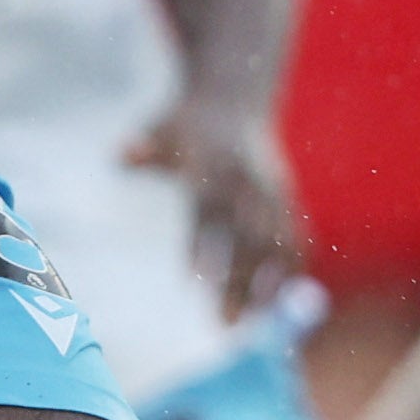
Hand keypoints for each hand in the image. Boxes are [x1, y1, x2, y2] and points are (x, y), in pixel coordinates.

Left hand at [127, 102, 306, 316]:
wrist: (232, 94)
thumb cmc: (185, 122)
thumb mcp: (161, 127)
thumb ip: (143, 147)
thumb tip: (120, 154)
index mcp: (214, 168)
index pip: (208, 213)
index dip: (202, 246)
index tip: (194, 283)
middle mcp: (248, 182)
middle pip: (247, 238)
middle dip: (239, 282)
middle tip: (224, 325)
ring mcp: (274, 190)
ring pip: (277, 244)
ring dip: (269, 285)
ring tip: (255, 325)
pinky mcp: (289, 195)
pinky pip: (298, 235)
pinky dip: (293, 268)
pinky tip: (282, 303)